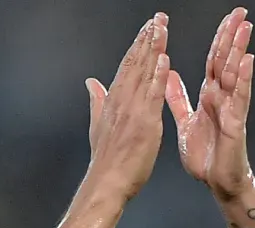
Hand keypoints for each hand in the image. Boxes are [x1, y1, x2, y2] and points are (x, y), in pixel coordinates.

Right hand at [85, 14, 170, 203]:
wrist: (106, 183)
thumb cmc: (106, 161)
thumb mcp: (98, 125)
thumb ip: (96, 101)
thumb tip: (90, 82)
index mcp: (113, 101)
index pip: (127, 66)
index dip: (138, 45)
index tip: (147, 27)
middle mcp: (121, 101)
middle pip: (136, 63)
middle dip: (148, 38)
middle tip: (159, 17)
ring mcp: (132, 111)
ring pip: (144, 73)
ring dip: (154, 49)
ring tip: (162, 27)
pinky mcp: (144, 124)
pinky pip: (152, 96)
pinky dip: (157, 76)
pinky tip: (164, 59)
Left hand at [166, 7, 254, 201]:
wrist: (216, 182)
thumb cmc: (206, 156)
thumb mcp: (185, 122)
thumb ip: (178, 98)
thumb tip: (169, 76)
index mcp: (208, 96)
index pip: (213, 60)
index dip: (218, 38)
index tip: (225, 18)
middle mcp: (221, 98)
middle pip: (226, 60)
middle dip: (232, 35)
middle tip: (241, 12)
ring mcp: (230, 108)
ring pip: (235, 73)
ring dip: (240, 50)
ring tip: (245, 27)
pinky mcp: (235, 123)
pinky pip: (239, 98)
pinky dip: (243, 79)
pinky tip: (247, 61)